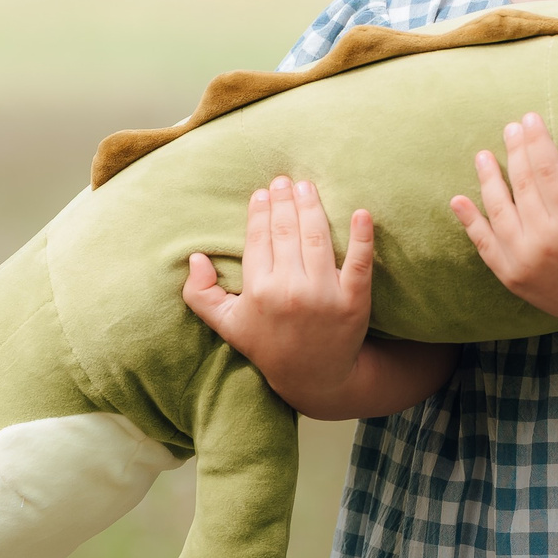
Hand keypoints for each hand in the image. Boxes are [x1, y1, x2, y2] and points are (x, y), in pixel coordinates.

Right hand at [183, 177, 374, 403]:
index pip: (259, 239)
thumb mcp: (227, 325)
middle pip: (287, 231)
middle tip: (284, 180)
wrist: (315, 377)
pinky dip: (362, 236)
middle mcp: (290, 290)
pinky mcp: (354, 301)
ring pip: (317, 237)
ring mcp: (325, 294)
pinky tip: (362, 213)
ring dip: (312, 206)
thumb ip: (200, 294)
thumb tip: (194, 257)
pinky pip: (360, 262)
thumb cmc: (268, 346)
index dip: (260, 212)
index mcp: (259, 291)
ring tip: (307, 187)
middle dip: (284, 201)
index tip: (262, 193)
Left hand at [449, 113, 557, 329]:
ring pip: (499, 210)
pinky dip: (470, 222)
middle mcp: (544, 241)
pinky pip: (484, 245)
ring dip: (488, 180)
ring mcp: (523, 261)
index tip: (529, 119)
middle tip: (510, 128)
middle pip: (522, 185)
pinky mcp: (511, 277)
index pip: (547, 171)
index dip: (536, 142)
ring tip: (482, 155)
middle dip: (515, 152)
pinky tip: (458, 200)